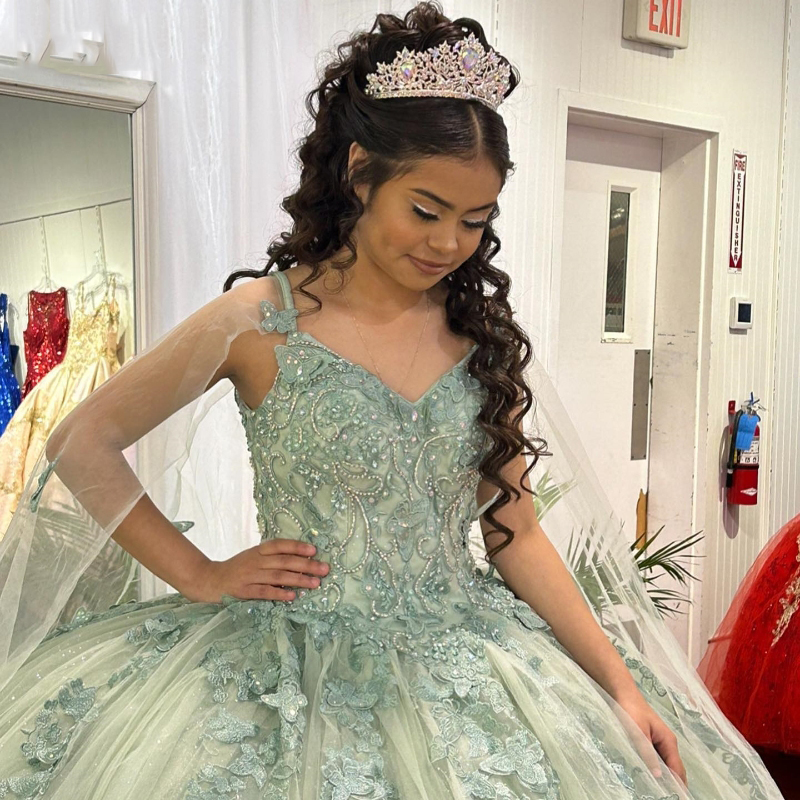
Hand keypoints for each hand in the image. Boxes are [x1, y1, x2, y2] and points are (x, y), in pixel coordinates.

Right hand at [183, 538, 329, 602]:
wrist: (208, 580)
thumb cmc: (236, 569)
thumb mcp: (252, 558)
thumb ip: (272, 558)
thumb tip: (300, 561)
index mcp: (258, 551)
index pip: (280, 545)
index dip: (297, 547)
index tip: (315, 551)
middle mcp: (255, 561)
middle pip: (284, 561)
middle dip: (306, 565)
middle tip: (325, 569)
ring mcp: (249, 576)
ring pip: (278, 576)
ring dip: (299, 580)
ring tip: (315, 583)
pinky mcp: (244, 591)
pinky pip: (264, 592)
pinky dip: (279, 594)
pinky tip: (293, 596)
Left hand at [613, 689, 687, 788]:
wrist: (622, 693)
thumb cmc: (631, 710)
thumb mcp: (638, 732)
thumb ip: (647, 753)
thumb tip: (659, 775)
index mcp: (668, 741)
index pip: (677, 768)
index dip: (679, 785)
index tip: (680, 798)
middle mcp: (667, 743)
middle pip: (675, 769)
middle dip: (675, 784)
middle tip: (670, 797)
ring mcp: (659, 742)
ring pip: (666, 765)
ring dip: (666, 778)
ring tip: (661, 792)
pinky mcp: (650, 741)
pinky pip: (657, 759)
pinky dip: (657, 769)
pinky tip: (651, 776)